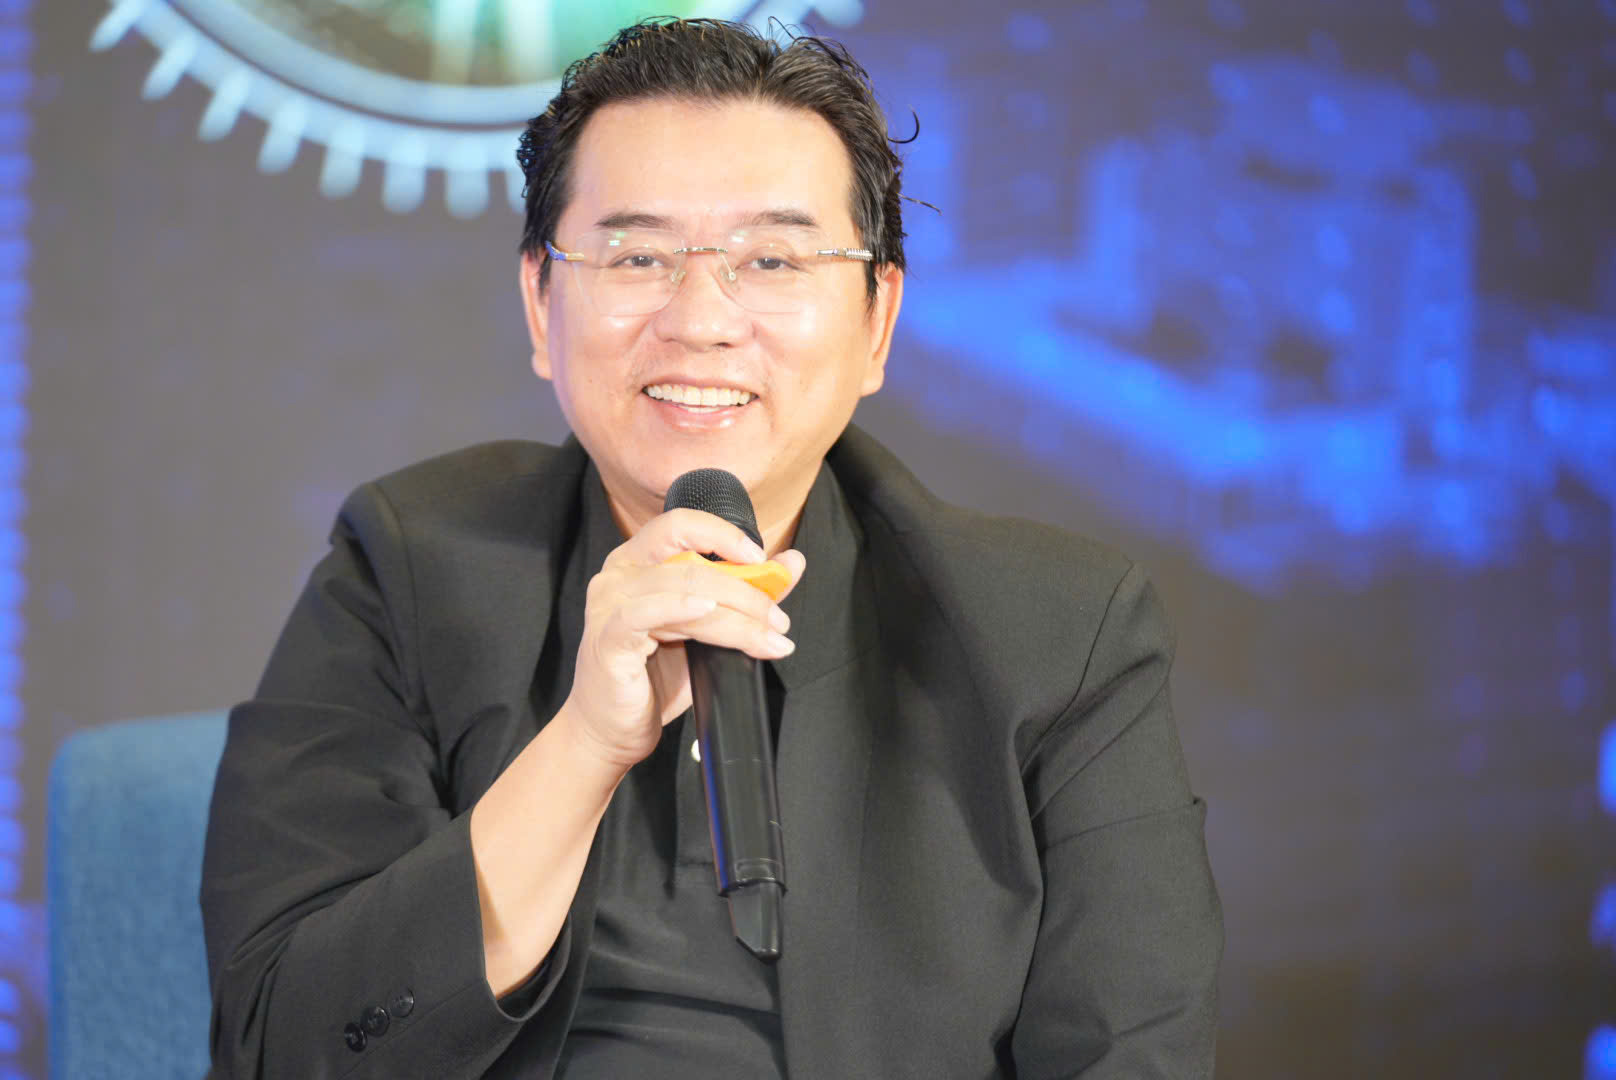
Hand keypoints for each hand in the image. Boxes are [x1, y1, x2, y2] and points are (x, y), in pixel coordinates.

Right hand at [562, 508, 806, 770]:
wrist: (612, 730)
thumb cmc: (654, 678)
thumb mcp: (707, 630)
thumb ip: (745, 593)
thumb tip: (791, 563)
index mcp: (638, 560)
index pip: (682, 525)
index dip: (725, 535)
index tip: (764, 561)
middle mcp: (619, 574)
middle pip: (691, 562)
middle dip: (746, 590)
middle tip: (778, 619)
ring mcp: (609, 604)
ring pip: (682, 589)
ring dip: (735, 615)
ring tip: (768, 639)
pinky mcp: (608, 637)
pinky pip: (644, 614)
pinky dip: (680, 607)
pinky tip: (706, 611)